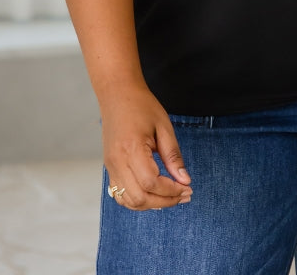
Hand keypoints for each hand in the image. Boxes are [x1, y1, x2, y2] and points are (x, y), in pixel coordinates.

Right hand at [101, 85, 192, 210]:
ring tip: (171, 196)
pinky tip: (153, 193)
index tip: (187, 188)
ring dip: (151, 204)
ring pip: (128, 201)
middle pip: (139, 198)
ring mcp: (110, 166)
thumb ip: (173, 156)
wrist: (117, 94)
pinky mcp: (109, 167)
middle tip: (184, 194)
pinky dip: (137, 200)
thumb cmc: (142, 105)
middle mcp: (117, 162)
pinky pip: (120, 194)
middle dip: (164, 201)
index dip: (171, 191)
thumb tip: (184, 181)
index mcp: (131, 149)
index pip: (151, 183)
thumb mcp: (164, 126)